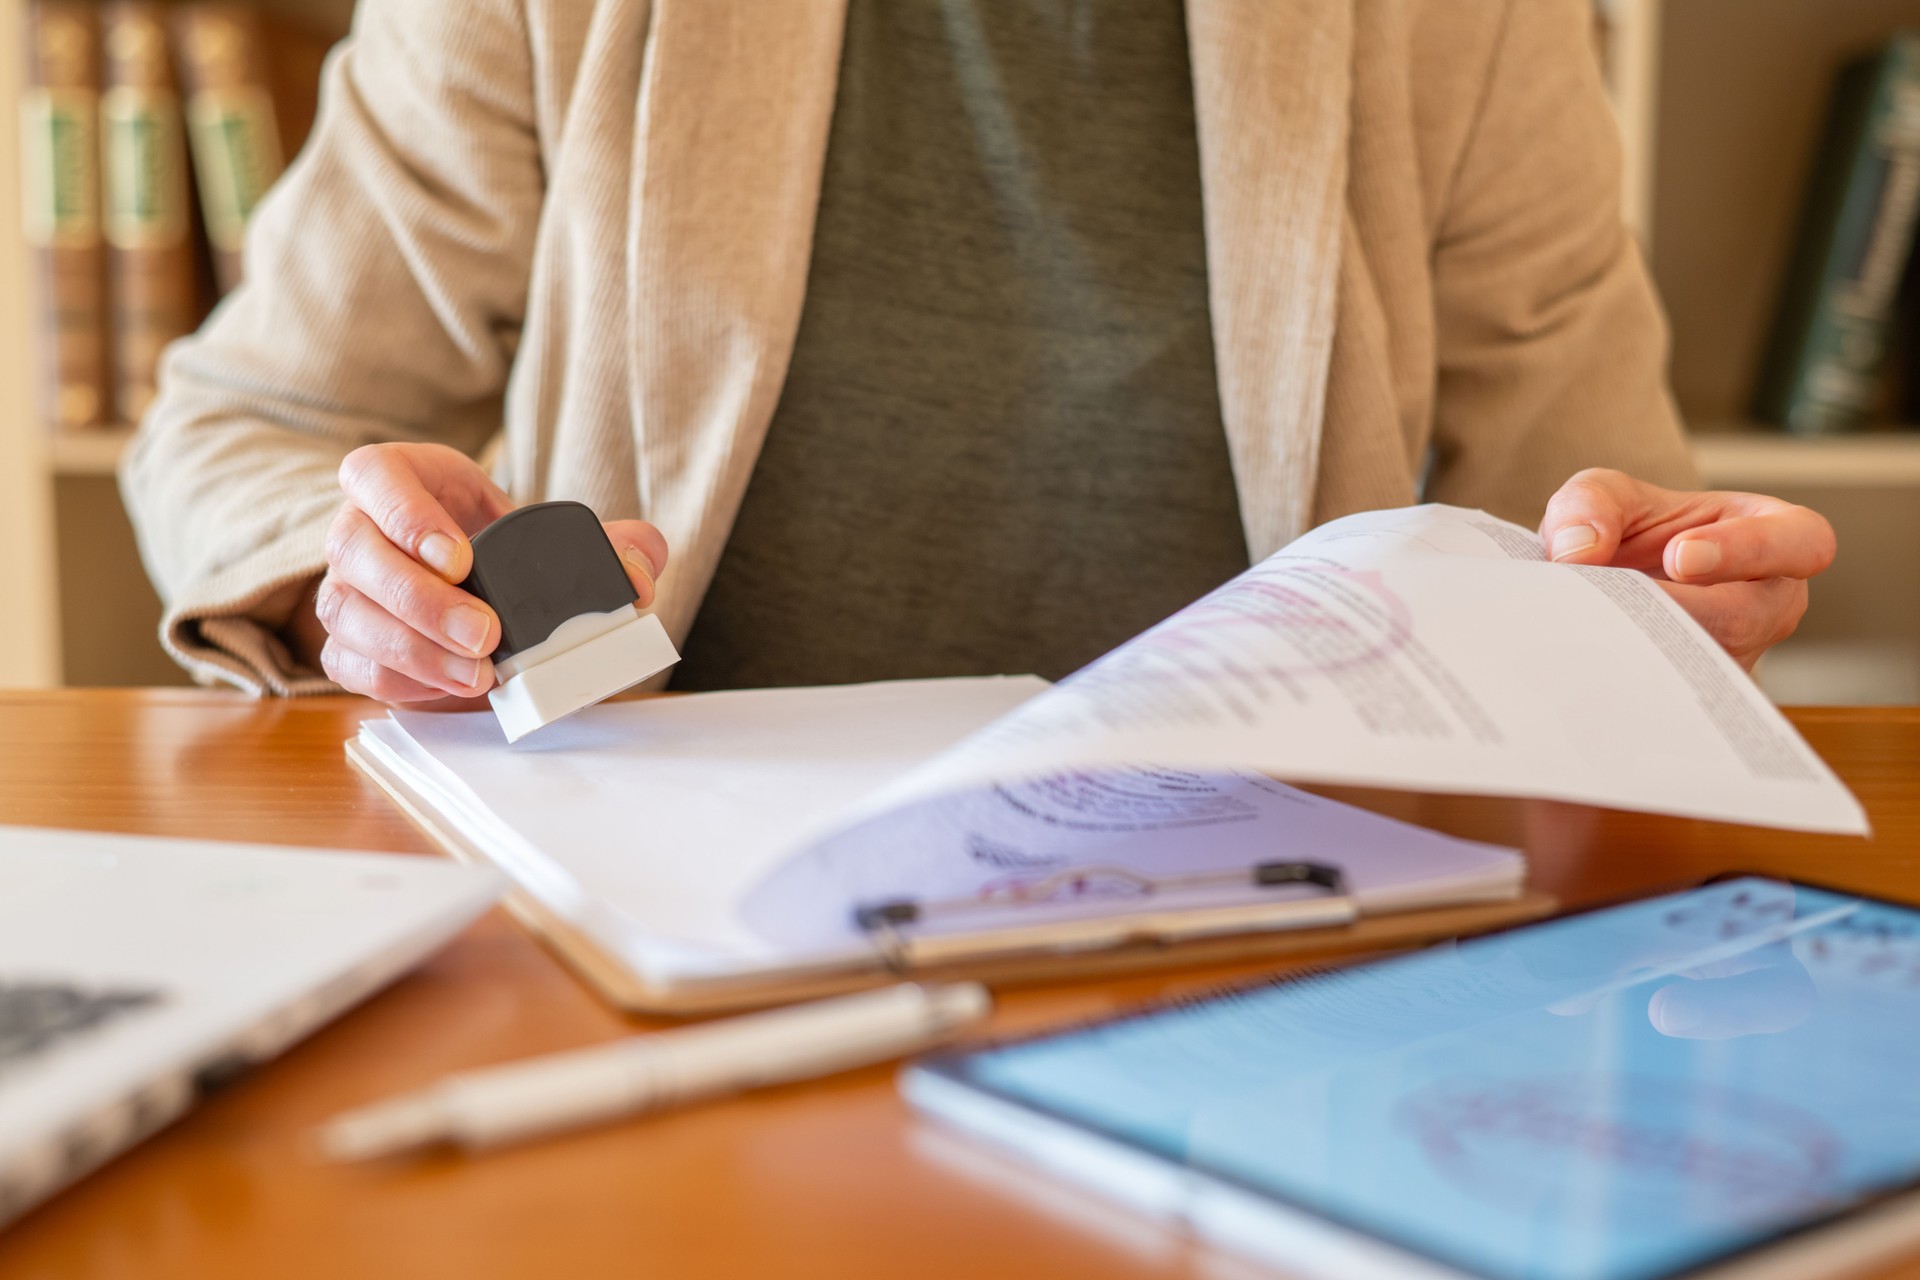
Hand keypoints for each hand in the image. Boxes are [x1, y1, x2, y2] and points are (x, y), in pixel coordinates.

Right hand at [296, 442, 667, 703]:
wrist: (488, 601)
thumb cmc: (511, 554)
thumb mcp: (562, 537)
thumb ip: (615, 544)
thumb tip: (640, 576)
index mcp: (401, 479)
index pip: (375, 475)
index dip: (405, 513)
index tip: (460, 557)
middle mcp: (359, 529)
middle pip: (355, 551)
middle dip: (420, 598)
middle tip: (485, 633)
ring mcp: (345, 588)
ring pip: (347, 614)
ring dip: (414, 650)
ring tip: (479, 673)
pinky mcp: (348, 645)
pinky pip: (352, 664)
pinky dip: (402, 681)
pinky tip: (451, 687)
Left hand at [1539, 468, 1834, 670]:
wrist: (1606, 589)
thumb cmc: (1631, 533)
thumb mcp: (1607, 496)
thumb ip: (1590, 504)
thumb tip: (1578, 552)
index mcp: (1777, 535)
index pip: (1802, 543)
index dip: (1747, 550)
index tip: (1679, 556)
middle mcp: (1770, 604)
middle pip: (1740, 621)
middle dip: (1669, 612)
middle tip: (1606, 604)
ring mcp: (1738, 656)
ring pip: (1697, 666)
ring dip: (1637, 646)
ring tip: (1583, 626)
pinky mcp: (1700, 696)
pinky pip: (1668, 696)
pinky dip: (1623, 676)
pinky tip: (1584, 662)